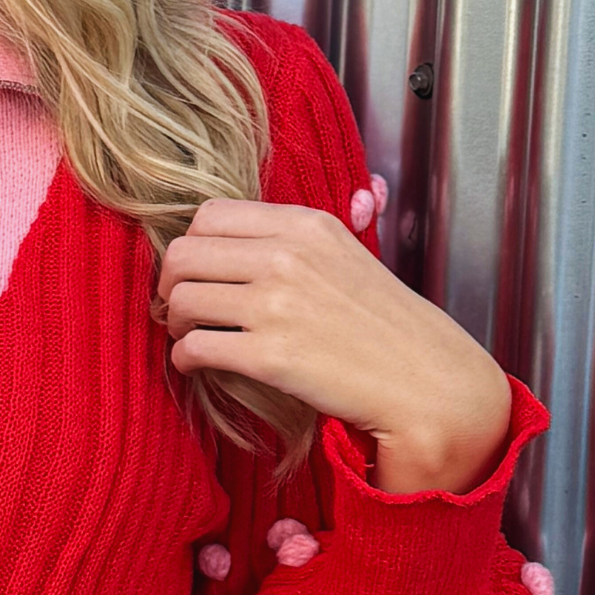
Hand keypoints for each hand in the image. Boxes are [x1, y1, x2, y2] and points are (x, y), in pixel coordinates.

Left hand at [156, 200, 513, 494]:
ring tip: (191, 335)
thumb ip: (290, 238)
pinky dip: (183, 358)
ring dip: (175, 322)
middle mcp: (287, 257)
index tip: (195, 270)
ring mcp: (277, 306)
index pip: (209, 215)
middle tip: (179, 305)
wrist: (425, 379)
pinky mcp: (270, 356)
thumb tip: (228, 236)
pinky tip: (195, 364)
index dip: (191, 244)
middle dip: (170, 283)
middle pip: (183, 254)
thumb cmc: (382, 322)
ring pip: (182, 299)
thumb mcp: (344, 253)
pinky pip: (194, 348)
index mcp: (304, 225)